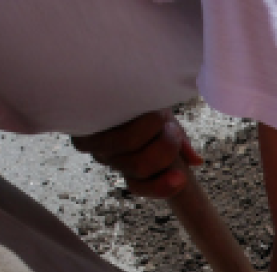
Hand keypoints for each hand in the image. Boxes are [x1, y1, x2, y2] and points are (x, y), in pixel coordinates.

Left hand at [72, 110, 202, 197]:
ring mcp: (93, 143)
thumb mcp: (166, 124)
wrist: (116, 79)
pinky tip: (141, 105)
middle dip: (164, 148)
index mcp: (129, 165)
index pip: (141, 187)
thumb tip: (196, 161)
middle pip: (139, 167)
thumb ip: (179, 143)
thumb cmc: (144, 104)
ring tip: (159, 112)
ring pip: (127, 145)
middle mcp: (109, 158)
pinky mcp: (80, 124)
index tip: (182, 178)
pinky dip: (132, 115)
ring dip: (150, 127)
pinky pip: (109, 127)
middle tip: (173, 129)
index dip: (161, 188)